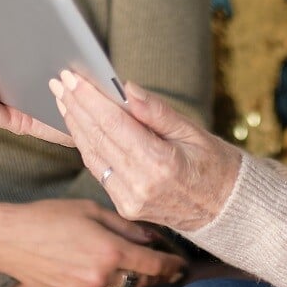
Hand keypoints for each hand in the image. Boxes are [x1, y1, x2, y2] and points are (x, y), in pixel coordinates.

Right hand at [0, 198, 186, 286]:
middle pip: (141, 281)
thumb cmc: (49, 216)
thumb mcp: (92, 210)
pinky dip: (110, 284)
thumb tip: (150, 236)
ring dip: (134, 279)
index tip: (182, 264)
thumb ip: (125, 225)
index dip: (172, 266)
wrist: (9, 238)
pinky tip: (108, 271)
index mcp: (110, 251)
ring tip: (139, 267)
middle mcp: (101, 276)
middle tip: (166, 265)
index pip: (154, 265)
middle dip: (157, 273)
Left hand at [49, 71, 242, 231]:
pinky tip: (80, 126)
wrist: (226, 209)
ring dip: (75, 125)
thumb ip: (156, 112)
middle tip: (60, 82)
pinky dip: (87, 145)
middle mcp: (140, 185)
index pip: (114, 124)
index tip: (73, 77)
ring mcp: (130, 200)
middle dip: (76, 107)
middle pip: (98, 138)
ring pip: (92, 155)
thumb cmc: (215, 165)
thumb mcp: (193, 131)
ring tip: (64, 99)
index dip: (90, 99)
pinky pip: (99, 170)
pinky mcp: (125, 206)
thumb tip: (126, 88)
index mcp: (160, 163)